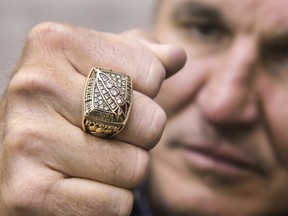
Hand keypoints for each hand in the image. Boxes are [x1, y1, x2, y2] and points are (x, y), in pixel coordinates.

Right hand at [0, 22, 185, 214]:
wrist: (25, 148)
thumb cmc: (73, 105)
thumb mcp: (102, 70)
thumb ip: (140, 57)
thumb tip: (177, 55)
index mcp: (54, 44)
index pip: (152, 72)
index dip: (147, 92)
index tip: (117, 96)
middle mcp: (35, 86)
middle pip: (150, 121)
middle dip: (140, 134)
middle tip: (106, 133)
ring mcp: (26, 141)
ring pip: (135, 166)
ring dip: (124, 169)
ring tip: (91, 159)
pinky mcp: (29, 194)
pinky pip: (115, 203)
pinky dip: (109, 200)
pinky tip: (79, 186)